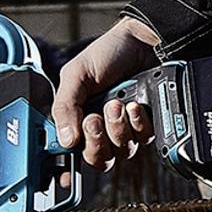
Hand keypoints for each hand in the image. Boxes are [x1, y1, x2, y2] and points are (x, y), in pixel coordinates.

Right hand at [51, 15, 162, 168]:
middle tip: (95, 119)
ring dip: (118, 129)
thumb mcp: (76, 74)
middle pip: (98, 159)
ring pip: (122, 151)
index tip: (66, 171)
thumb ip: (65, 106)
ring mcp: (126, 127)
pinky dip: (138, 123)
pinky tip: (134, 105)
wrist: (143, 40)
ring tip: (117, 104)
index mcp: (78, 118)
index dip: (68, 167)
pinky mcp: (146, 123)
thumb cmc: (108, 52)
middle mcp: (102, 127)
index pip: (72, 152)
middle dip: (96, 142)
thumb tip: (65, 140)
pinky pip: (144, 138)